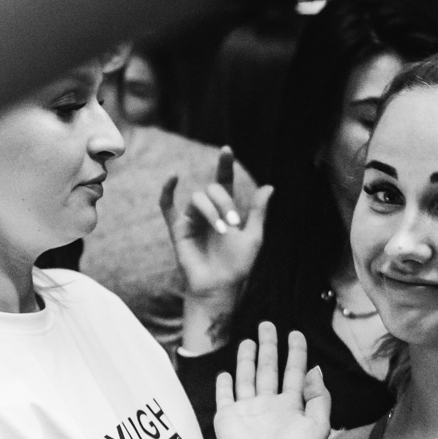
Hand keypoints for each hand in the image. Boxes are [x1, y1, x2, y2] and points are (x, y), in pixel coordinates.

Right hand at [161, 147, 272, 308]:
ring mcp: (192, 219)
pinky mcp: (178, 230)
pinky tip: (173, 177)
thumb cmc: (237, 266)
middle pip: (212, 190)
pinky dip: (168, 191)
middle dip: (225, 203)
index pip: (224, 181)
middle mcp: (208, 211)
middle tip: (233, 224)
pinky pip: (168, 207)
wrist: (220, 287)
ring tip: (222, 231)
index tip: (226, 150)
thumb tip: (270, 186)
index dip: (225, 165)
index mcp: (226, 210)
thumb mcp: (253, 237)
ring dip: (211, 211)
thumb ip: (258, 211)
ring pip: (198, 198)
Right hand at [214, 323, 329, 438]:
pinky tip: (225, 373)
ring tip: (249, 340)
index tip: (296, 334)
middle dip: (269, 347)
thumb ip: (319, 397)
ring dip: (247, 359)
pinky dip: (224, 385)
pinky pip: (225, 397)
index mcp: (291, 406)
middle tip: (268, 324)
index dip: (296, 352)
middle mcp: (269, 405)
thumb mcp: (319, 425)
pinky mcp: (228, 417)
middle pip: (268, 369)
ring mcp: (247, 411)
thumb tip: (316, 369)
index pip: (294, 372)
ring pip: (247, 378)